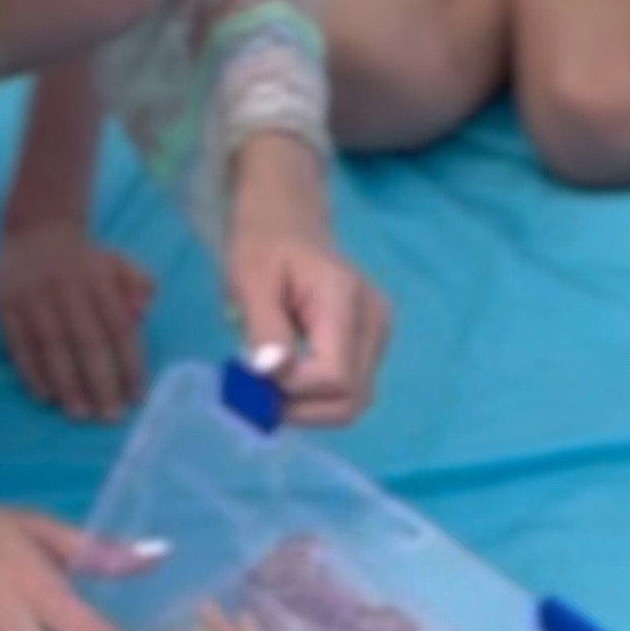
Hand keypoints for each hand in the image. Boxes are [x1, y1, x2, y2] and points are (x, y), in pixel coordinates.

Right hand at [0, 221, 154, 423]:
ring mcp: (33, 296)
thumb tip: (144, 311)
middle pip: (87, 341)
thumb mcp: (118, 262)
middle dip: (101, 382)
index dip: (129, 363)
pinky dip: (31, 373)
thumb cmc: (85, 260)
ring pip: (52, 347)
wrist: (35, 230)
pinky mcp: (5, 304)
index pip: (118, 326)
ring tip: (80, 414)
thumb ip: (137, 284)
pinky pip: (19, 344)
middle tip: (110, 416)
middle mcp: (67, 287)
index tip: (137, 396)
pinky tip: (45, 397)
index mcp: (99, 278)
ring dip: (67, 385)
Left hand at [223, 131, 389, 424]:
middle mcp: (375, 320)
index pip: (335, 378)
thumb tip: (274, 375)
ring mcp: (380, 333)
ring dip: (310, 407)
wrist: (287, 223)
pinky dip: (318, 397)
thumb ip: (263, 328)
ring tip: (273, 382)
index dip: (293, 391)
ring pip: (355, 402)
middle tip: (260, 390)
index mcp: (345, 299)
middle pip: (352, 399)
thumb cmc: (263, 245)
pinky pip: (351, 389)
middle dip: (302, 408)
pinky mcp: (374, 344)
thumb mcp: (249, 280)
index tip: (256, 374)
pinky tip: (291, 376)